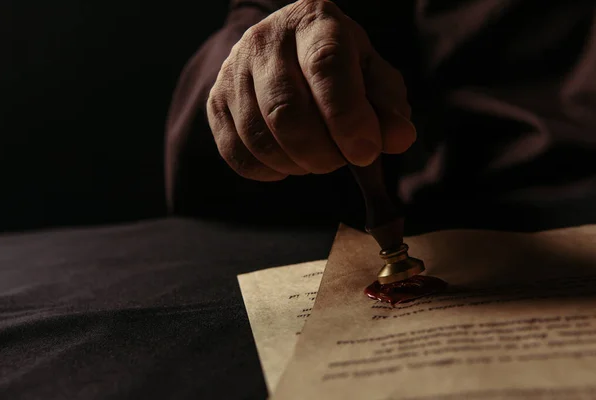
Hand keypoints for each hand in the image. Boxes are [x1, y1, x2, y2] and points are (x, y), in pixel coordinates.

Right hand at [206, 0, 415, 180]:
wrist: (286, 54)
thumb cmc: (338, 68)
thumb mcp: (372, 76)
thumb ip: (388, 106)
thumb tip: (399, 139)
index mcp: (314, 22)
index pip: (325, 67)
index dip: (347, 117)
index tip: (366, 152)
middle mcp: (266, 39)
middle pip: (285, 110)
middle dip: (320, 152)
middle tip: (340, 161)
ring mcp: (233, 70)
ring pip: (258, 137)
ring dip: (296, 164)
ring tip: (317, 159)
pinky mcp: (215, 100)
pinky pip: (235, 153)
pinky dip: (268, 171)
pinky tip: (289, 162)